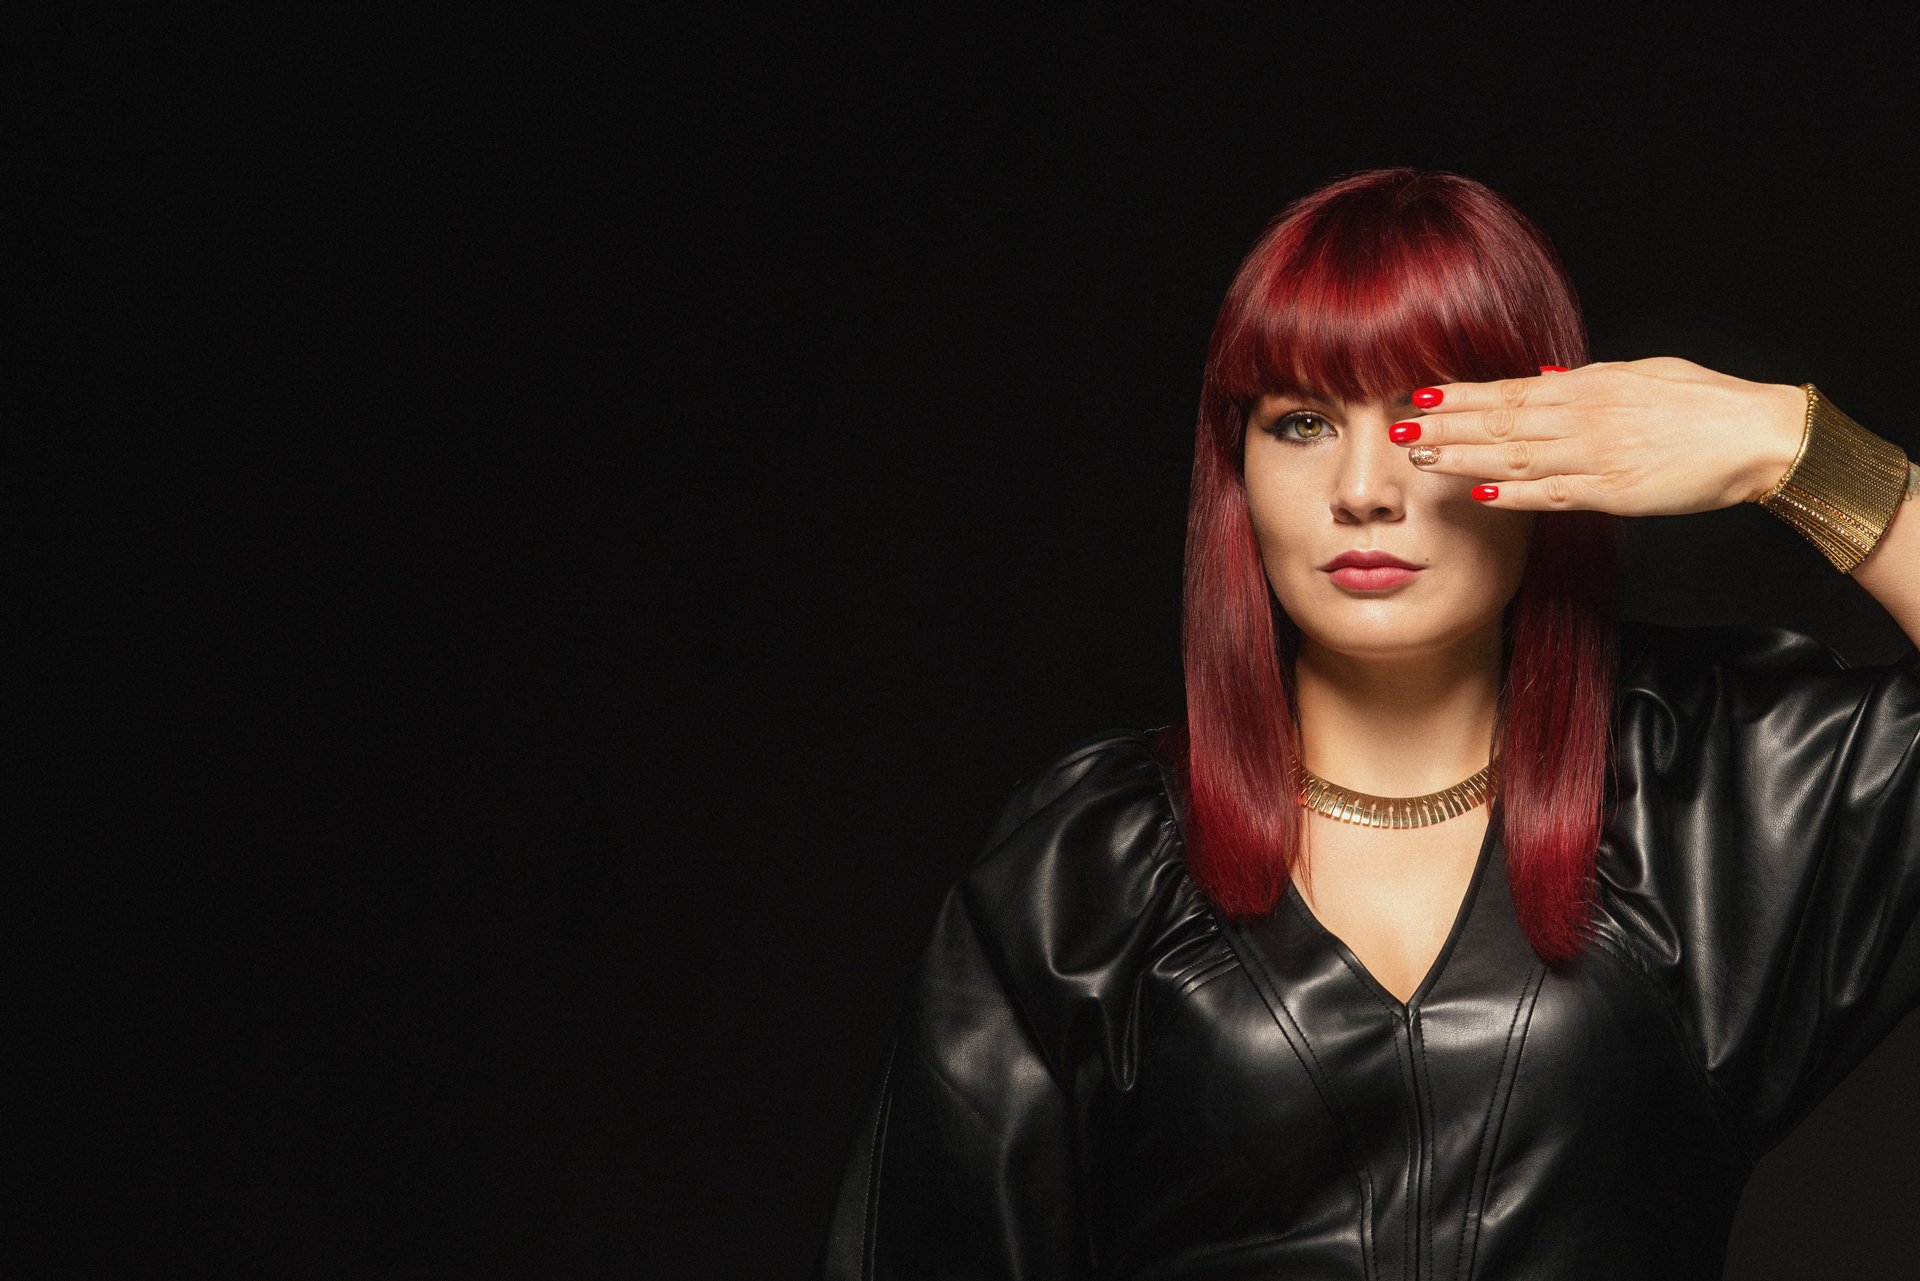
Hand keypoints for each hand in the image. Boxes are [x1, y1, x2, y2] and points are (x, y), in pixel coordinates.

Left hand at [1399, 357, 1807, 514]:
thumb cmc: (1703, 403)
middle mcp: (1585, 419)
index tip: (1418, 395)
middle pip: (1499, 422)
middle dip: (1444, 425)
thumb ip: (1587, 379)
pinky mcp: (1614, 493)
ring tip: (1421, 458)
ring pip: (1515, 457)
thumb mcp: (1640, 373)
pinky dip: (1515, 494)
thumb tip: (1542, 374)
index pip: (1508, 390)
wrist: (1757, 436)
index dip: (1459, 395)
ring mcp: (1597, 457)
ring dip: (1464, 458)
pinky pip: (1553, 495)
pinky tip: (1480, 493)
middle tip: (1395, 428)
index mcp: (1590, 386)